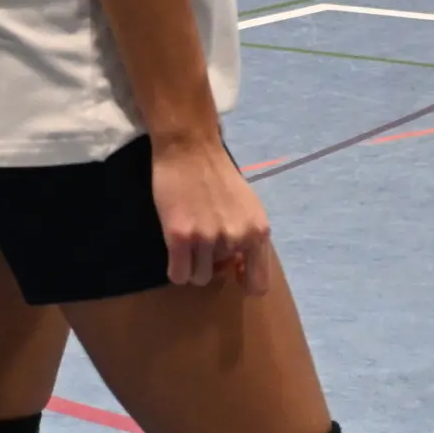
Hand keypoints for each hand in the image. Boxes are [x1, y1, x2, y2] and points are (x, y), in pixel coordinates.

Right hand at [148, 133, 272, 295]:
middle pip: (219, 277)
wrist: (190, 147)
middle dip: (210, 262)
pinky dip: (175, 268)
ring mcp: (208, 238)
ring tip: (188, 239)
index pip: (258, 284)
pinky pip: (178, 275)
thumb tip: (240, 269)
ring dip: (191, 264)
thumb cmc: (218, 175)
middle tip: (202, 238)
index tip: (231, 271)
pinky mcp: (180, 237)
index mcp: (258, 232)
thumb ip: (248, 236)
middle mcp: (236, 238)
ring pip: (198, 278)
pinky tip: (175, 249)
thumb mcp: (248, 207)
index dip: (242, 281)